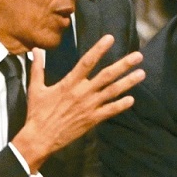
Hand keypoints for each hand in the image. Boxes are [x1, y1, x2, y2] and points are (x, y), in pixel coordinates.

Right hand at [11, 35, 144, 171]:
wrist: (40, 138)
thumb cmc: (37, 113)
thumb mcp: (35, 88)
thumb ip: (37, 67)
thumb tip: (35, 50)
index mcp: (69, 83)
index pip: (87, 62)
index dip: (99, 49)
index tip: (110, 38)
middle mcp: (82, 93)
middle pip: (106, 75)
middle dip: (123, 65)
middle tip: (138, 56)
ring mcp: (89, 107)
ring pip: (112, 92)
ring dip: (128, 82)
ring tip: (142, 73)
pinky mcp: (91, 120)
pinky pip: (109, 111)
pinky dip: (121, 105)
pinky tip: (132, 99)